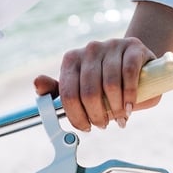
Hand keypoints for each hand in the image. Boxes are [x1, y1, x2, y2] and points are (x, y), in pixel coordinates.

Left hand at [34, 36, 159, 132]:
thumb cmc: (104, 81)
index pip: (69, 94)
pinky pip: (128, 75)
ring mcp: (111, 45)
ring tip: (119, 118)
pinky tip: (129, 108)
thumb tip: (37, 83)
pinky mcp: (132, 46)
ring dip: (115, 109)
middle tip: (103, 125)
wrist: (135, 64)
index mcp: (72, 60)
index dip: (77, 117)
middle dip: (97, 116)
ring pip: (110, 85)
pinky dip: (129, 96)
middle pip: (89, 93)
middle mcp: (89, 50)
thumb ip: (59, 92)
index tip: (86, 128)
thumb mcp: (80, 88)